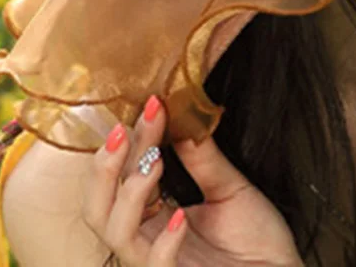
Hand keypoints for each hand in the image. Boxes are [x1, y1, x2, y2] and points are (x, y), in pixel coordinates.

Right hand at [82, 96, 303, 266]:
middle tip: (124, 130)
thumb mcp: (230, 189)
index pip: (128, 174)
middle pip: (99, 207)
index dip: (136, 139)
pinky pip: (155, 266)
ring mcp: (159, 263)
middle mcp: (148, 240)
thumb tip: (186, 116)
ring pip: (116, 234)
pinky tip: (181, 217)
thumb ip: (203, 159)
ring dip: (130, 193)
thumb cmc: (257, 242)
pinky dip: (164, 241)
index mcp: (156, 217)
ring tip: (155, 162)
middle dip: (105, 167)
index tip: (153, 104)